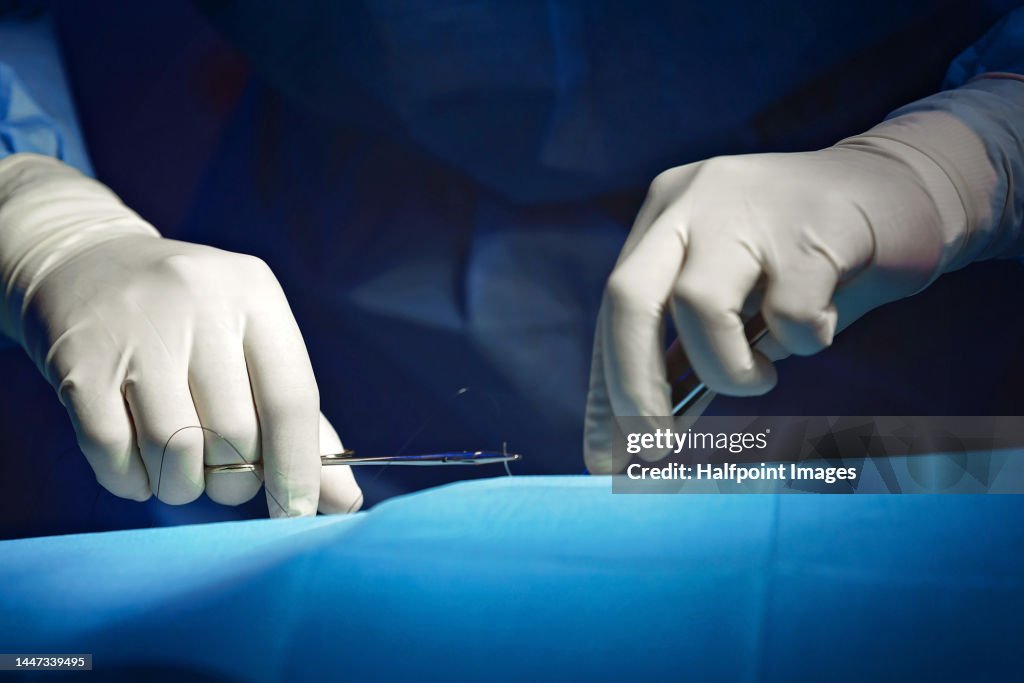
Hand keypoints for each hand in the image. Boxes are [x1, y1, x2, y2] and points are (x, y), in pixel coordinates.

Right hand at [0, 154, 360, 514]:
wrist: (84, 265)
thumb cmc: (193, 322)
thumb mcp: (253, 345)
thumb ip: (300, 424)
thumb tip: (344, 503)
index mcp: (255, 295)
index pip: (292, 399)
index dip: (298, 469)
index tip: (296, 514)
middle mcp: (199, 302)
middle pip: (233, 434)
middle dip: (233, 480)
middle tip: (223, 478)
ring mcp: (135, 329)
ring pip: (174, 449)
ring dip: (181, 485)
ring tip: (179, 470)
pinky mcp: (79, 360)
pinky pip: (113, 452)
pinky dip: (132, 481)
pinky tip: (138, 466)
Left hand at [585, 111, 998, 472]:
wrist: (906, 192)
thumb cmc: (806, 262)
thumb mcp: (736, 297)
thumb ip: (690, 351)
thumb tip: (642, 434)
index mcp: (665, 214)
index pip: (616, 308)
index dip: (609, 387)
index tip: (608, 456)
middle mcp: (694, 200)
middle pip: (628, 297)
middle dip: (633, 385)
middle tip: (655, 448)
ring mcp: (750, 205)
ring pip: (699, 305)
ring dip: (729, 369)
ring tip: (763, 375)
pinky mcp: (812, 226)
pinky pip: (789, 315)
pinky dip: (804, 341)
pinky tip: (823, 319)